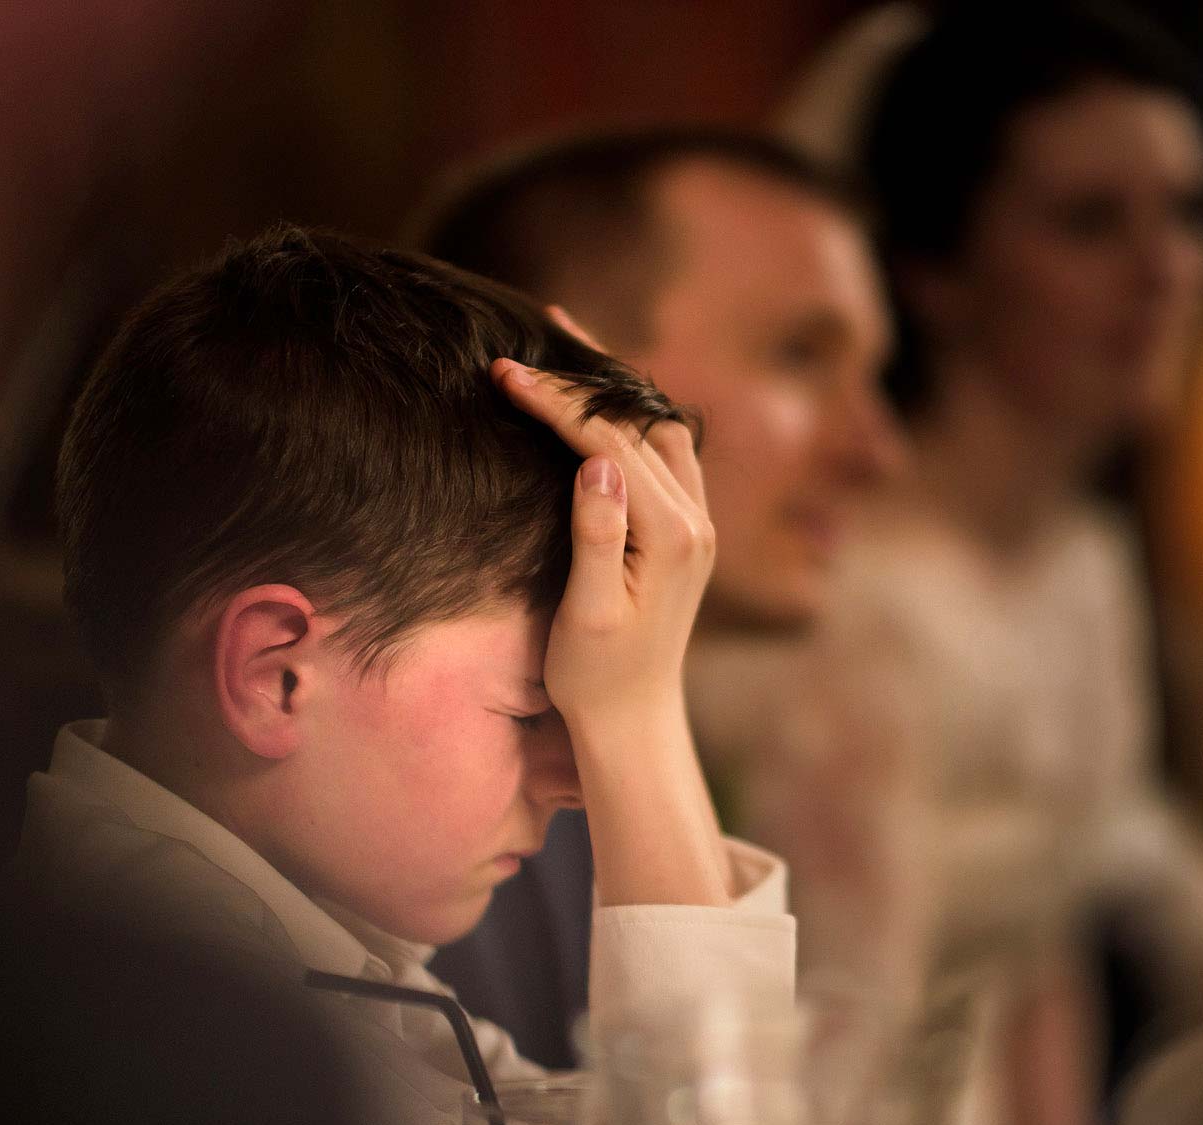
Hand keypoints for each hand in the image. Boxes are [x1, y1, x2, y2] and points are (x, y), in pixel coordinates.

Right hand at [490, 356, 729, 908]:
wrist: (634, 721)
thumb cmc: (597, 676)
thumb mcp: (586, 612)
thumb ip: (597, 534)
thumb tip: (598, 463)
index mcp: (673, 534)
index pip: (609, 442)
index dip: (557, 403)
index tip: (504, 371)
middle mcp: (697, 519)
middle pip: (641, 420)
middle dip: (586, 375)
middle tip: (539, 324)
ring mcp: (698, 523)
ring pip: (660, 428)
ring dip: (617, 387)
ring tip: (569, 343)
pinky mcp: (686, 531)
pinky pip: (664, 452)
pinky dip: (631, 418)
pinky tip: (600, 404)